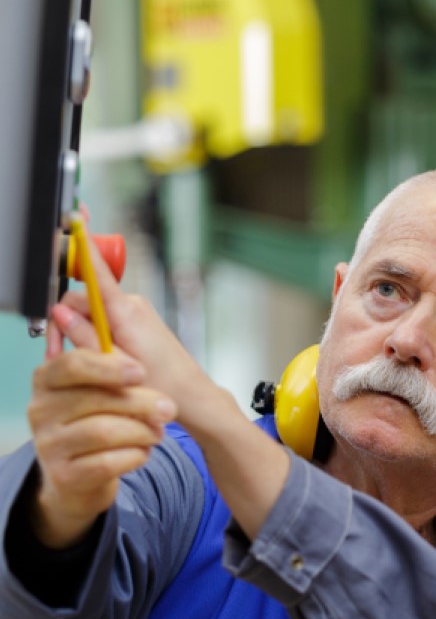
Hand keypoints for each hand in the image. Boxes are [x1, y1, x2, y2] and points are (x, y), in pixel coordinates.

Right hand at [26, 345, 175, 548]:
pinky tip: (142, 453)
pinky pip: (108, 462)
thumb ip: (115, 377)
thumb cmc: (97, 423)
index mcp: (47, 380)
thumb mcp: (102, 394)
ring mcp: (48, 445)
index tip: (141, 372)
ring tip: (157, 433)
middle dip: (142, 403)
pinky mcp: (64, 476)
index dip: (110, 367)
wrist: (80, 479)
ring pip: (104, 432)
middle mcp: (40, 411)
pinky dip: (135, 456)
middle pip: (96, 399)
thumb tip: (138, 369)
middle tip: (169, 409)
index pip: (72, 364)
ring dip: (142, 431)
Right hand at [52, 228, 214, 420]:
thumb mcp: (116, 365)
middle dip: (67, 323)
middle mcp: (132, 305)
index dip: (83, 249)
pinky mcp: (138, 321)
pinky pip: (106, 319)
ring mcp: (136, 312)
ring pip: (93, 312)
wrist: (193, 396)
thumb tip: (60, 314)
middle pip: (83, 300)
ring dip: (81, 333)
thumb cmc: (163, 384)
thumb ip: (86, 337)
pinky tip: (100, 359)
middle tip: (60, 354)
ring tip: (88, 364)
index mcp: (126, 312)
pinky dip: (95, 335)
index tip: (76, 222)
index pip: (97, 272)